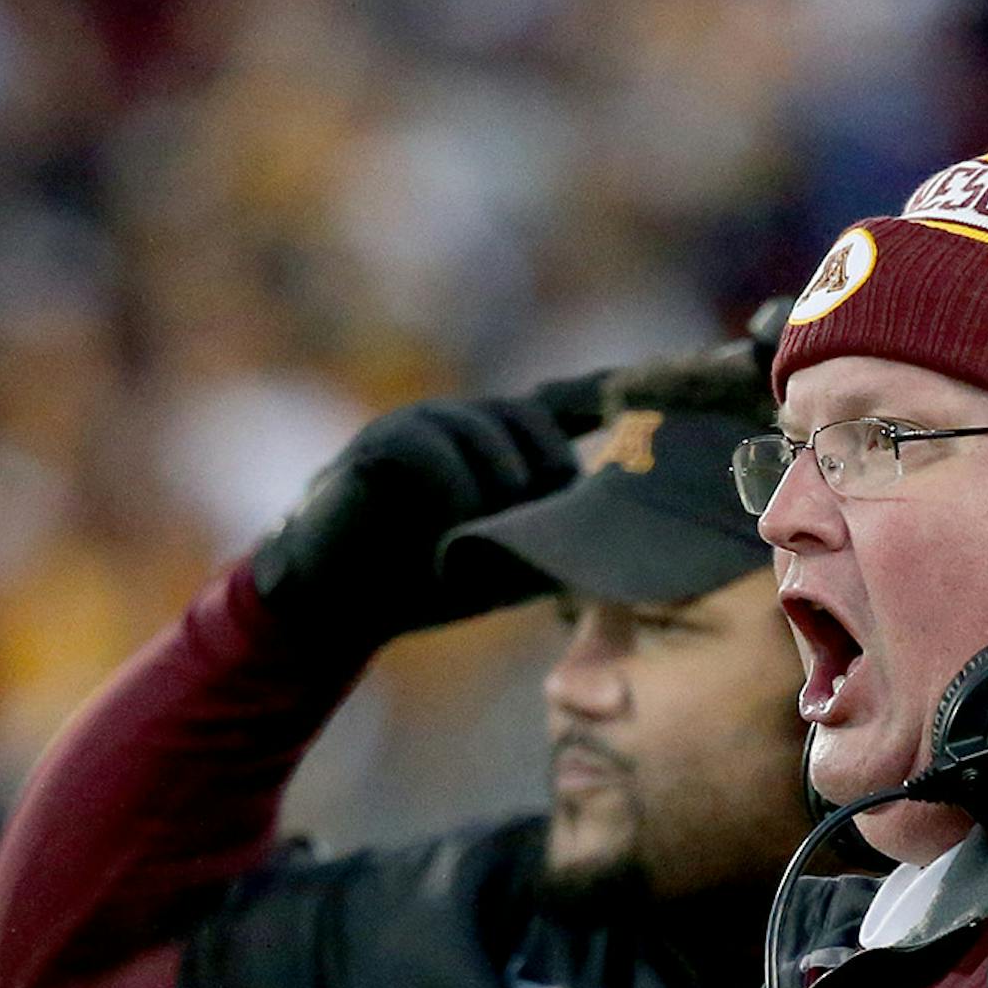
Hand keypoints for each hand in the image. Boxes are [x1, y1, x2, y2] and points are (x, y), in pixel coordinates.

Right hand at [250, 372, 608, 660]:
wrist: (339, 600)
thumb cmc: (426, 582)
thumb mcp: (511, 566)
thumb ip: (561, 544)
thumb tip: (624, 541)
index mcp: (502, 444)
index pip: (566, 403)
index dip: (605, 391)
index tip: (649, 386)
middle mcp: (469, 418)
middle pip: (539, 424)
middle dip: (545, 482)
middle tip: (518, 534)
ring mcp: (427, 420)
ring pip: (494, 438)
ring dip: (495, 498)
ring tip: (464, 544)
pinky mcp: (387, 437)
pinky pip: (439, 454)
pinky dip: (451, 499)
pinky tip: (439, 535)